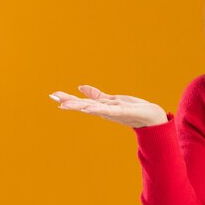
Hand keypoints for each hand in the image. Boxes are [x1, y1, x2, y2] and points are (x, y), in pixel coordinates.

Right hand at [49, 85, 168, 128]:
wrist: (151, 117)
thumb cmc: (132, 108)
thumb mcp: (112, 100)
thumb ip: (96, 95)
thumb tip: (80, 87)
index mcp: (101, 107)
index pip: (82, 102)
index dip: (68, 99)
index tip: (53, 96)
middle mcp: (105, 110)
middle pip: (84, 105)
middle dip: (70, 102)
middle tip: (54, 99)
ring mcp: (113, 111)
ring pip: (93, 107)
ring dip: (80, 106)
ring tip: (66, 104)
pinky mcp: (123, 111)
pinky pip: (108, 109)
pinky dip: (98, 109)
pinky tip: (89, 108)